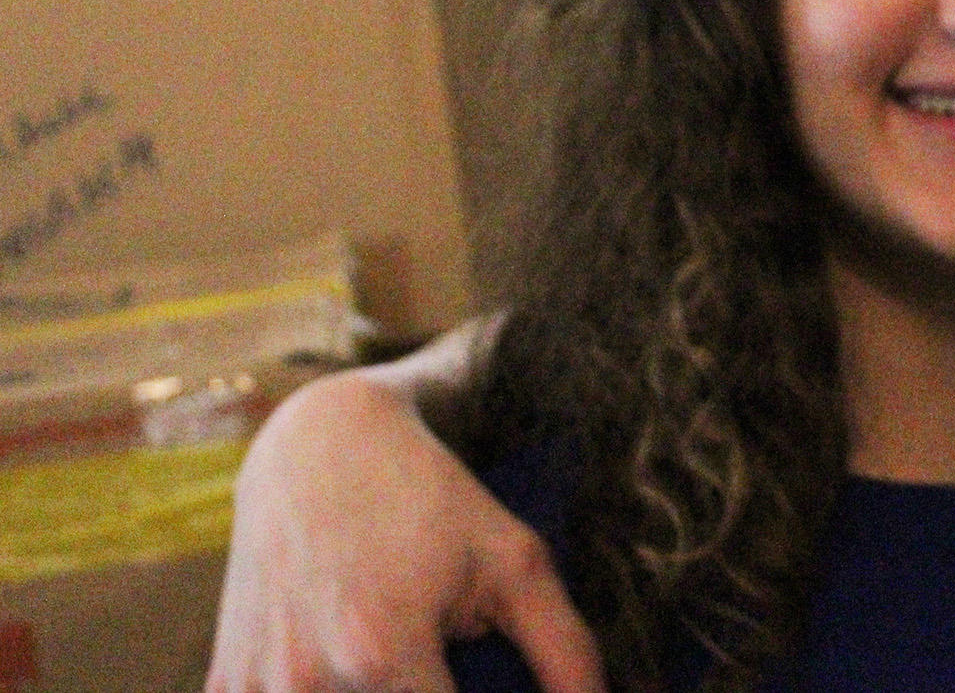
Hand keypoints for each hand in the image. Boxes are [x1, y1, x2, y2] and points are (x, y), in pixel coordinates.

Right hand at [205, 358, 603, 692]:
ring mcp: (255, 689)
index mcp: (383, 653)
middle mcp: (308, 682)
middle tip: (449, 671)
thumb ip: (566, 652)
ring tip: (414, 665)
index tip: (482, 688)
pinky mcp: (223, 688)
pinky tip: (347, 670)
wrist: (318, 449)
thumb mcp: (516, 562)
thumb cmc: (430, 501)